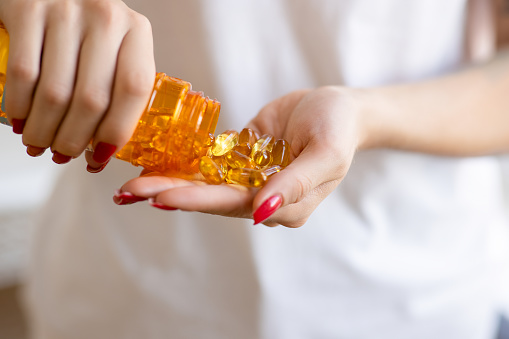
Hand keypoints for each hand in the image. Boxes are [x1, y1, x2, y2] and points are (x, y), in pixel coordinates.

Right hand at [0, 0, 154, 170]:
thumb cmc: (89, 28)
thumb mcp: (117, 50)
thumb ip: (118, 87)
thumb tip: (103, 149)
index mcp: (136, 32)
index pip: (133, 89)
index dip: (116, 130)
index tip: (100, 155)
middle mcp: (105, 18)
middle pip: (92, 98)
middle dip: (74, 139)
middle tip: (63, 154)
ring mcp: (65, 10)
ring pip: (55, 92)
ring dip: (44, 130)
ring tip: (39, 144)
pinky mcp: (26, 8)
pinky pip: (23, 72)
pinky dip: (19, 106)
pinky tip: (20, 120)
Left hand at [119, 86, 369, 226]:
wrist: (339, 109)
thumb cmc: (339, 129)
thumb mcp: (326, 154)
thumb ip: (296, 184)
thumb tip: (262, 211)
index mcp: (286, 204)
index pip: (236, 205)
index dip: (198, 201)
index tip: (163, 197)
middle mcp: (263, 197)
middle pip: (211, 198)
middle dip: (171, 194)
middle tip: (130, 192)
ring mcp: (250, 179)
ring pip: (204, 184)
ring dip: (169, 182)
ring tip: (131, 185)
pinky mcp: (241, 159)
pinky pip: (209, 163)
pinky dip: (182, 164)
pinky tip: (154, 165)